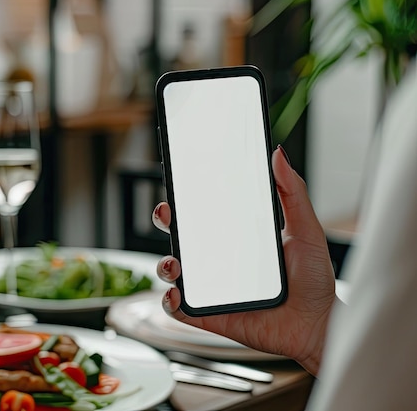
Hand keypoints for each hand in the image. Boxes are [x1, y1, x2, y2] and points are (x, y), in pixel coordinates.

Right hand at [152, 146, 336, 375]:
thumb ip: (293, 192)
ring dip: (165, 264)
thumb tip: (279, 156)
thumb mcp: (306, 230)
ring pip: (172, 272)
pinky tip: (178, 294)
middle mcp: (218, 261)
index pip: (203, 213)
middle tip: (168, 215)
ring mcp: (211, 288)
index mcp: (236, 238)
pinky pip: (178, 308)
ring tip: (176, 263)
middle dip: (165, 222)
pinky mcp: (208, 315)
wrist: (317, 326)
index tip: (180, 184)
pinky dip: (170, 302)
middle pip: (180, 237)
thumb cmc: (313, 281)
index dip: (186, 199)